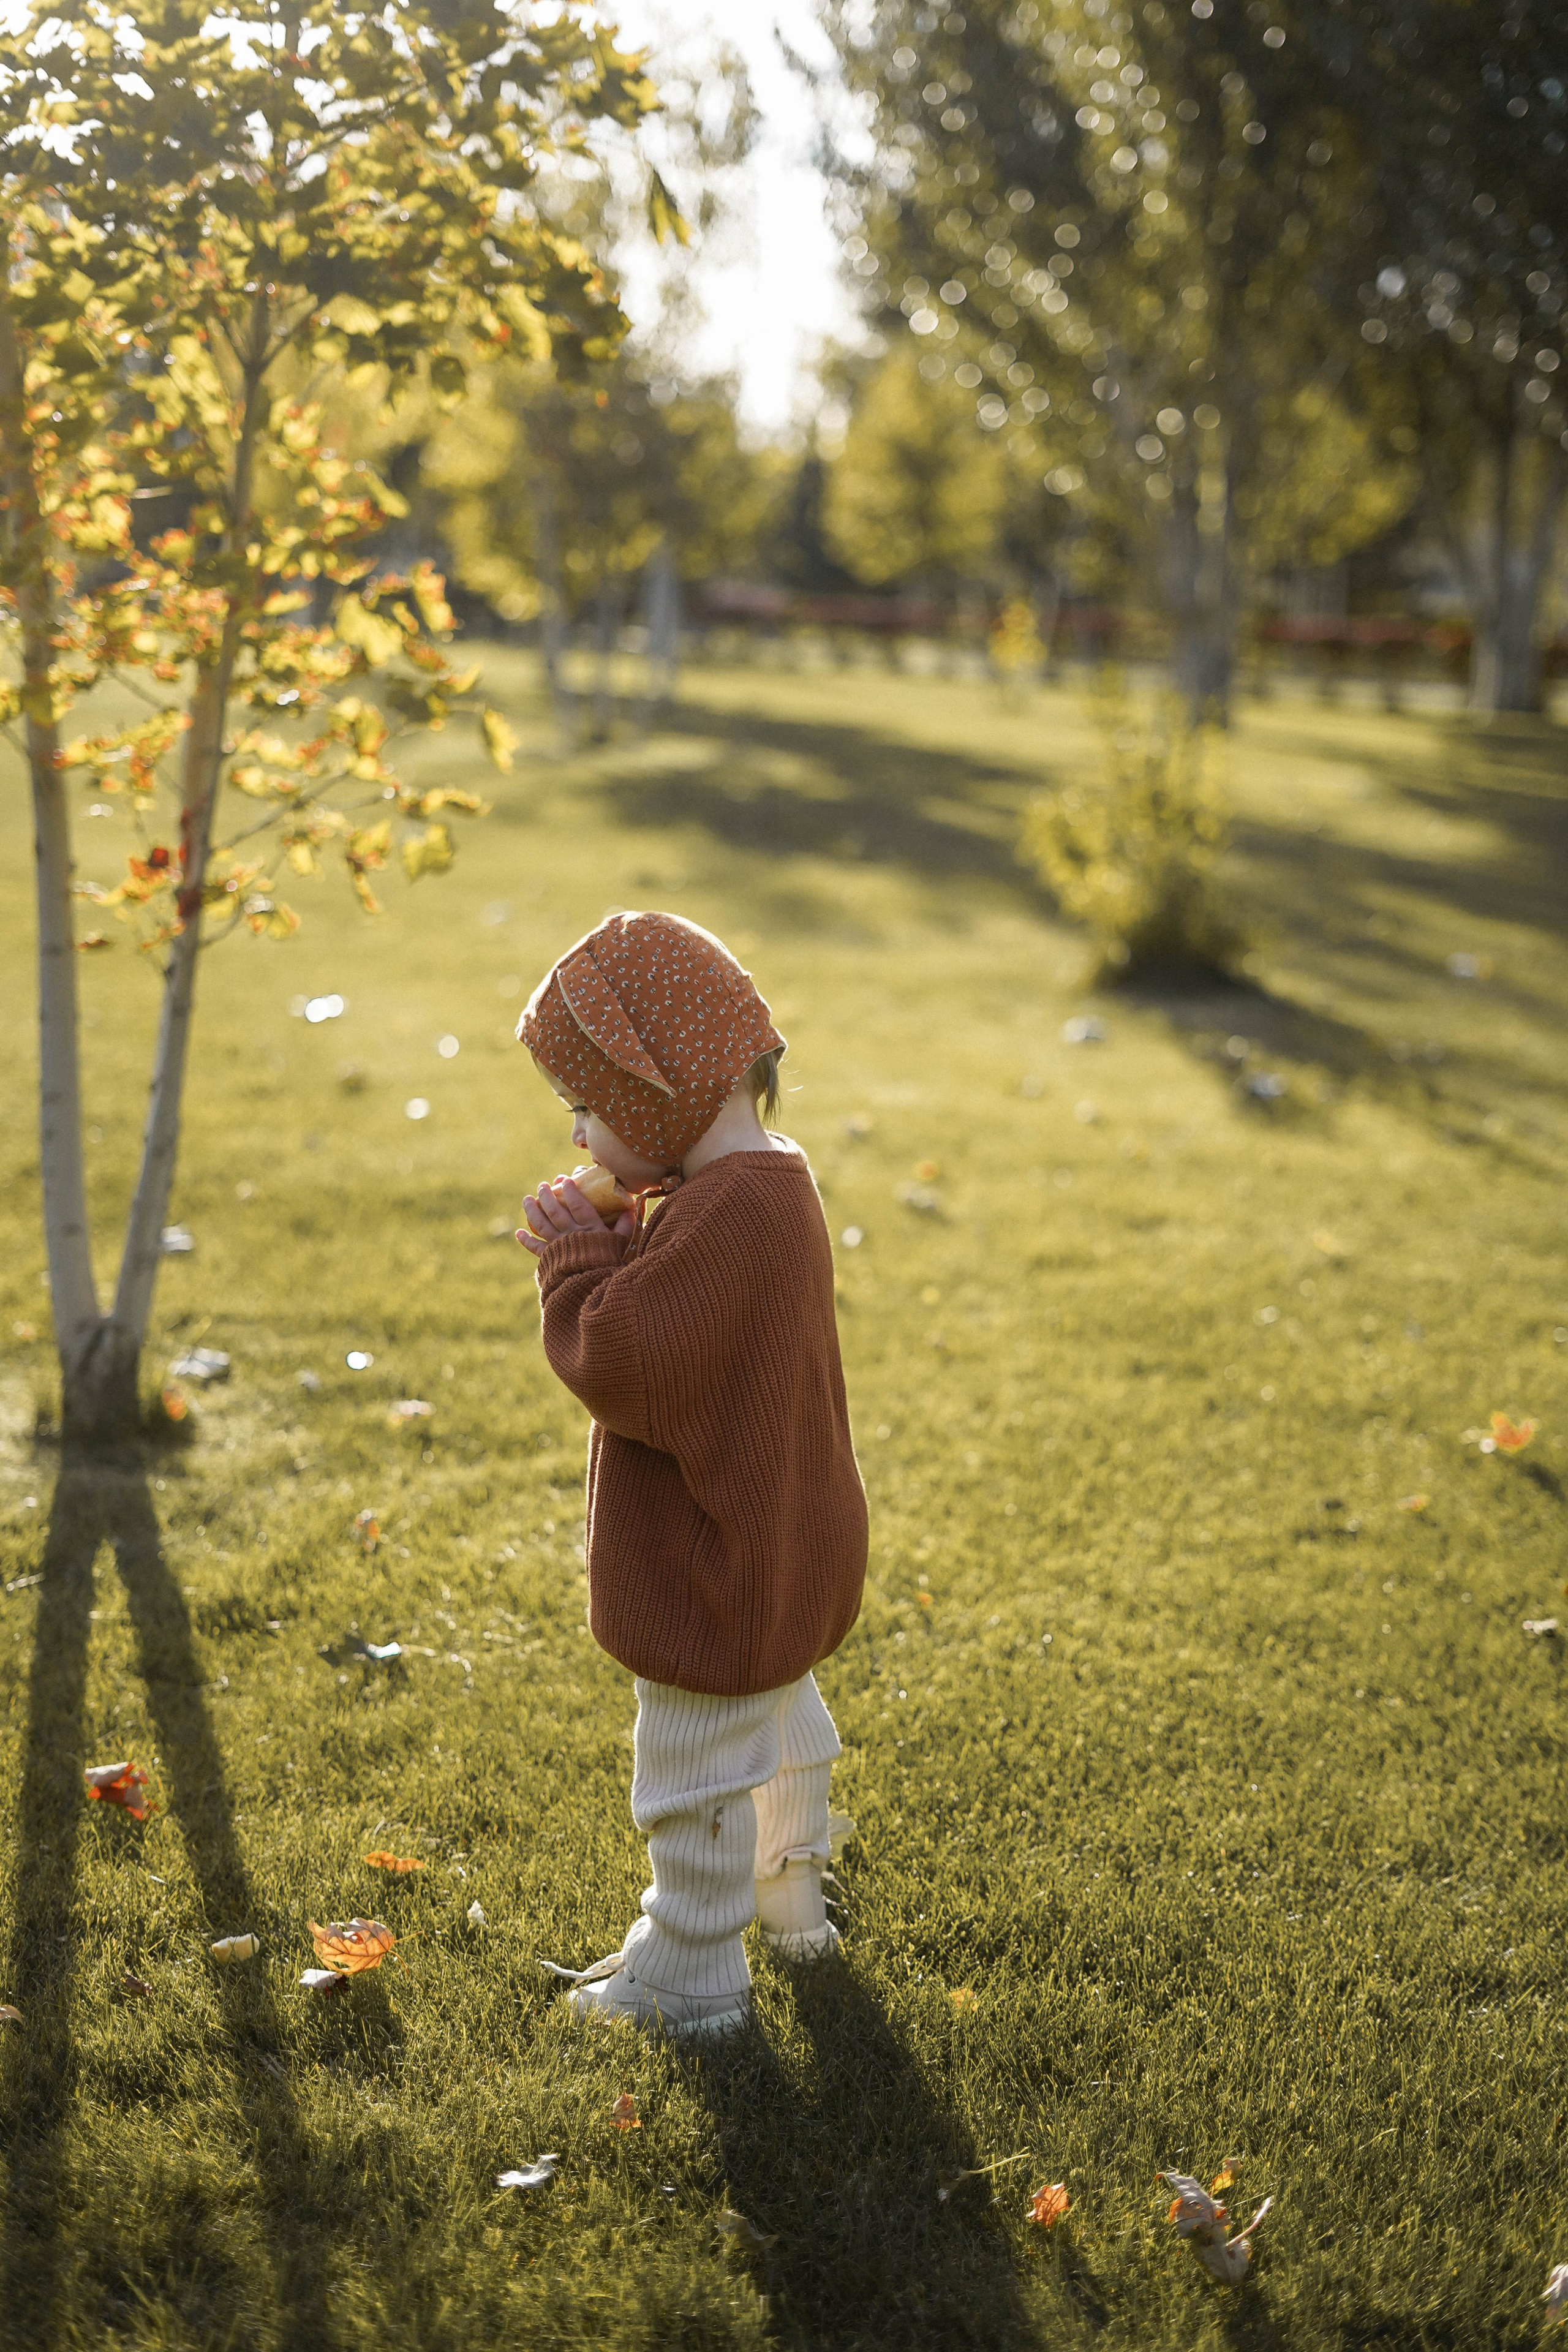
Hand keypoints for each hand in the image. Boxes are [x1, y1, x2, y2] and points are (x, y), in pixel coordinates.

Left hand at [516, 1173, 634, 1257]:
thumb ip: (626, 1226)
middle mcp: (572, 1234)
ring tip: (527, 1199)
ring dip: (532, 1210)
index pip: (578, 1204)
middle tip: (542, 1185)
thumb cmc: (613, 1264)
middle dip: (547, 1195)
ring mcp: (559, 1246)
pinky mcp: (551, 1259)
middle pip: (555, 1211)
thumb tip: (630, 1208)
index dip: (571, 1191)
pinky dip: (526, 1240)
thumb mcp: (623, 1243)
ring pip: (542, 1224)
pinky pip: (536, 1248)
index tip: (565, 1180)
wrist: (597, 1288)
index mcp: (591, 1228)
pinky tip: (519, 1232)